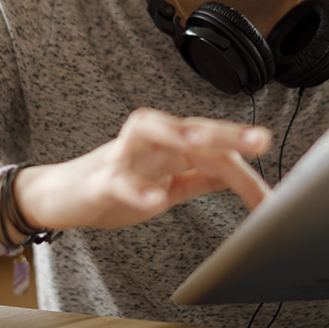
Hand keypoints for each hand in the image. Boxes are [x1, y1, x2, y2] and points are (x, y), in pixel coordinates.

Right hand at [16, 108, 271, 230]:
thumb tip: (239, 171)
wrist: (57, 196)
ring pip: (149, 133)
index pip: (213, 150)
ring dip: (177, 135)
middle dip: (226, 132)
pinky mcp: (99, 179)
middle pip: (189, 128)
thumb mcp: (166, 181)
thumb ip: (200, 174)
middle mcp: (148, 142)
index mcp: (169, 144)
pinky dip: (137, 188)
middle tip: (261, 139)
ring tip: (204, 143)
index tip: (270, 199)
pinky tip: (156, 199)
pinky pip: (118, 180)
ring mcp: (121, 156)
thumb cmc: (113, 185)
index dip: (245, 172)